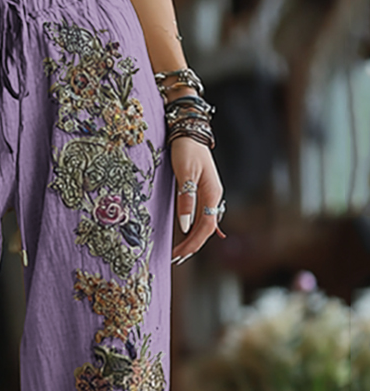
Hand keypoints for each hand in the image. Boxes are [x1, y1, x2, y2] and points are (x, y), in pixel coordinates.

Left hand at [169, 137, 224, 264]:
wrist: (190, 131)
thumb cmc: (186, 150)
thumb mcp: (184, 174)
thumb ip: (186, 200)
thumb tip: (186, 226)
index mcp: (212, 194)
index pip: (206, 227)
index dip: (193, 243)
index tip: (179, 255)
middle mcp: (214, 197)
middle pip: (206, 229)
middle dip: (192, 246)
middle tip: (176, 259)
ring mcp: (210, 195)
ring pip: (205, 224)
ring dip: (193, 240)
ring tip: (180, 253)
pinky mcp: (203, 192)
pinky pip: (202, 217)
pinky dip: (194, 230)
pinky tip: (186, 236)